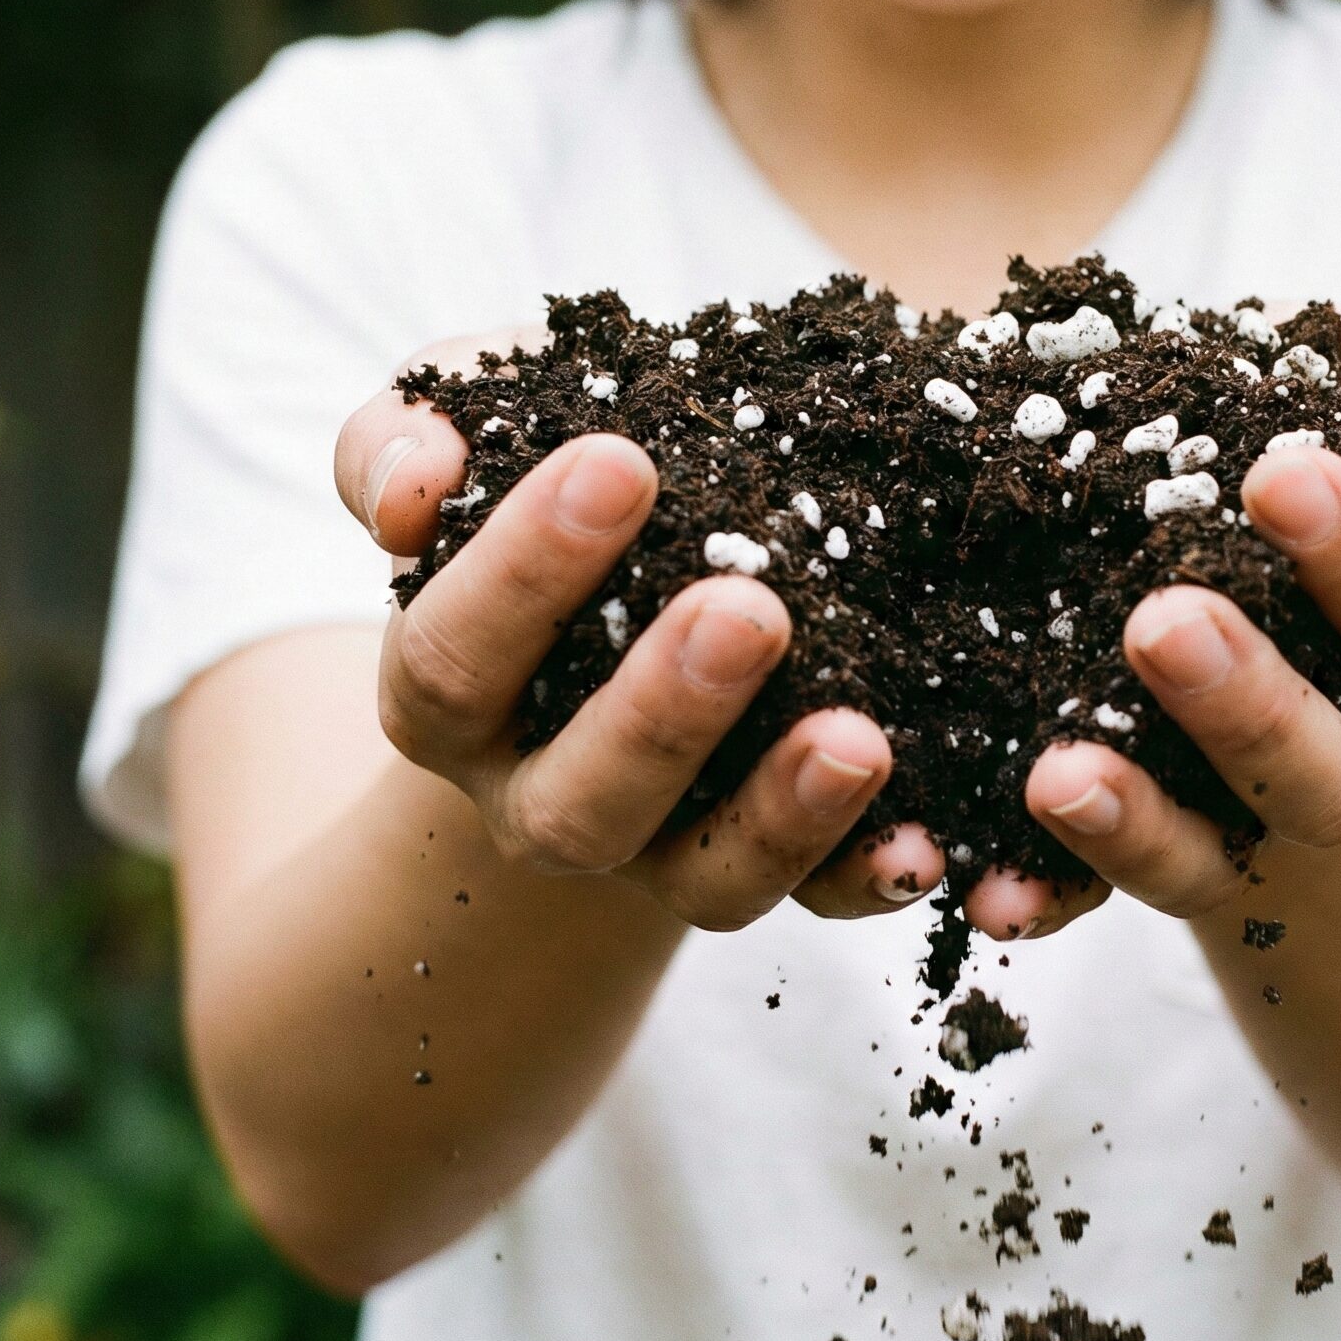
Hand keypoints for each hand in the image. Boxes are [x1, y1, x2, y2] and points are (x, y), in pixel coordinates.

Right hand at [333, 332, 944, 931]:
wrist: (621, 607)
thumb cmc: (551, 502)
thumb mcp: (483, 440)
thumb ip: (413, 436)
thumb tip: (414, 486)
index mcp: (446, 700)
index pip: (458, 652)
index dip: (525, 569)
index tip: (620, 459)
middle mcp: (539, 802)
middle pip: (579, 798)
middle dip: (663, 710)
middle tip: (750, 607)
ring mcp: (656, 855)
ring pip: (704, 877)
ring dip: (781, 815)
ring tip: (858, 739)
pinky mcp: (760, 871)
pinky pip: (818, 904)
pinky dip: (870, 877)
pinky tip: (928, 843)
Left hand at [981, 306, 1340, 935]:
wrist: (1178, 527)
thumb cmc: (1277, 448)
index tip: (1277, 474)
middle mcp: (1338, 758)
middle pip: (1326, 772)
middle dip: (1247, 706)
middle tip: (1159, 622)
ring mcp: (1229, 822)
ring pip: (1207, 860)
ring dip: (1138, 824)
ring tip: (1060, 770)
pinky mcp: (1123, 852)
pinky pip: (1084, 900)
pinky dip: (1038, 899)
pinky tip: (985, 889)